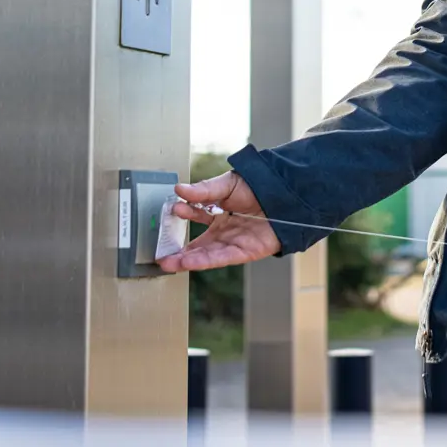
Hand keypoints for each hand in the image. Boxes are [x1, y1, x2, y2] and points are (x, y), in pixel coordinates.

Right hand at [155, 171, 281, 272]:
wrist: (287, 193)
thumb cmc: (260, 186)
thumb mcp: (228, 184)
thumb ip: (204, 190)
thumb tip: (179, 189)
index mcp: (221, 212)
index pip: (197, 216)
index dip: (185, 214)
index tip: (173, 210)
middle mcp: (227, 230)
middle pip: (199, 243)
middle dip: (179, 250)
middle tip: (160, 253)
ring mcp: (235, 242)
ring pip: (207, 254)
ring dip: (187, 259)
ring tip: (167, 263)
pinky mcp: (246, 252)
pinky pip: (222, 258)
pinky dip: (205, 261)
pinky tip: (189, 262)